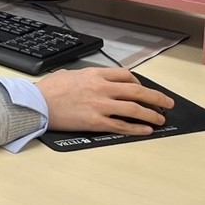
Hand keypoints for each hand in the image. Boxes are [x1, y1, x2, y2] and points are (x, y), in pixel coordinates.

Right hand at [35, 67, 174, 135]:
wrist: (37, 103)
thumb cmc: (48, 90)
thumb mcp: (68, 74)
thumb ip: (82, 76)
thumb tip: (85, 78)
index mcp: (95, 74)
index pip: (126, 76)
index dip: (139, 84)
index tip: (143, 90)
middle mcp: (102, 88)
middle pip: (137, 91)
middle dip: (156, 97)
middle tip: (167, 103)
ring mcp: (101, 105)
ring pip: (134, 109)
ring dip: (151, 114)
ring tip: (160, 119)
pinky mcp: (96, 122)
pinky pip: (122, 125)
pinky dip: (137, 128)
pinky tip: (146, 130)